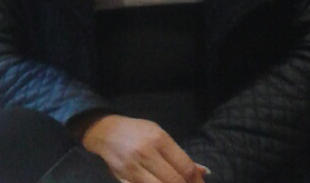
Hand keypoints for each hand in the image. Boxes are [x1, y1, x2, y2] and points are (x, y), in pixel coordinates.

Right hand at [79, 113, 206, 182]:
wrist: (107, 133)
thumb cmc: (137, 131)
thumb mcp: (159, 134)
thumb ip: (179, 154)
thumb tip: (203, 171)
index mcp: (159, 139)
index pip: (184, 166)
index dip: (196, 180)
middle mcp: (147, 154)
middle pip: (175, 181)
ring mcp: (135, 169)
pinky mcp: (125, 180)